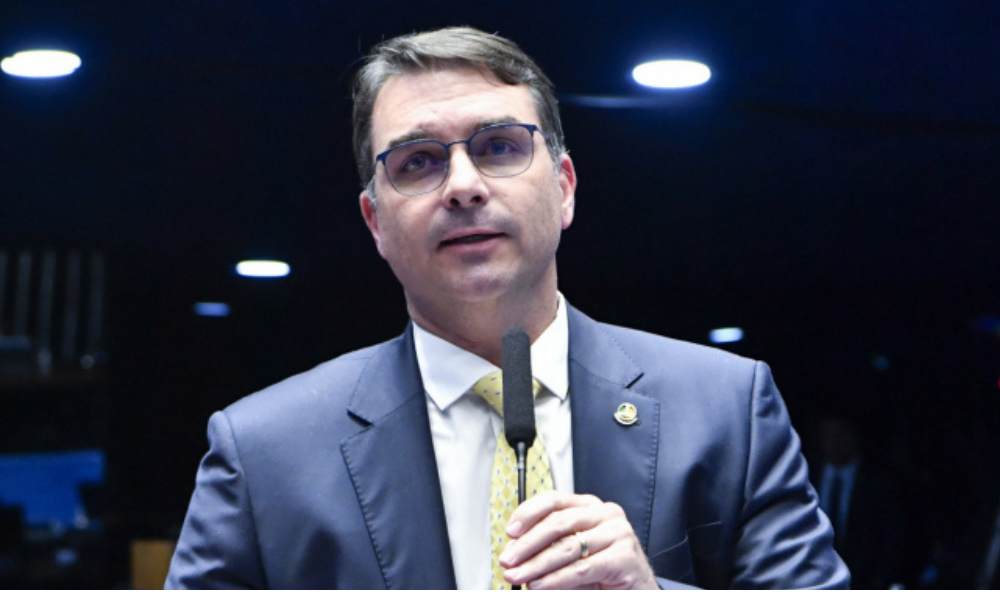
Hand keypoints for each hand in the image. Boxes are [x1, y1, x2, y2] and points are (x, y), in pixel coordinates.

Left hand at [497, 490, 658, 589]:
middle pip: (557, 523)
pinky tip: (540, 585)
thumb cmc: (603, 570)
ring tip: (519, 577)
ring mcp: (618, 533)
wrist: (637, 590)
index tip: (510, 531)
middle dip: (527, 544)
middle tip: (508, 560)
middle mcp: (605, 514)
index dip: (528, 513)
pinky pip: (581, 569)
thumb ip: (546, 548)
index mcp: (590, 506)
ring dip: (536, 565)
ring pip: (567, 547)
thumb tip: (514, 552)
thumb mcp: (572, 553)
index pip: (554, 499)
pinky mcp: (624, 556)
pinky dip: (556, 580)